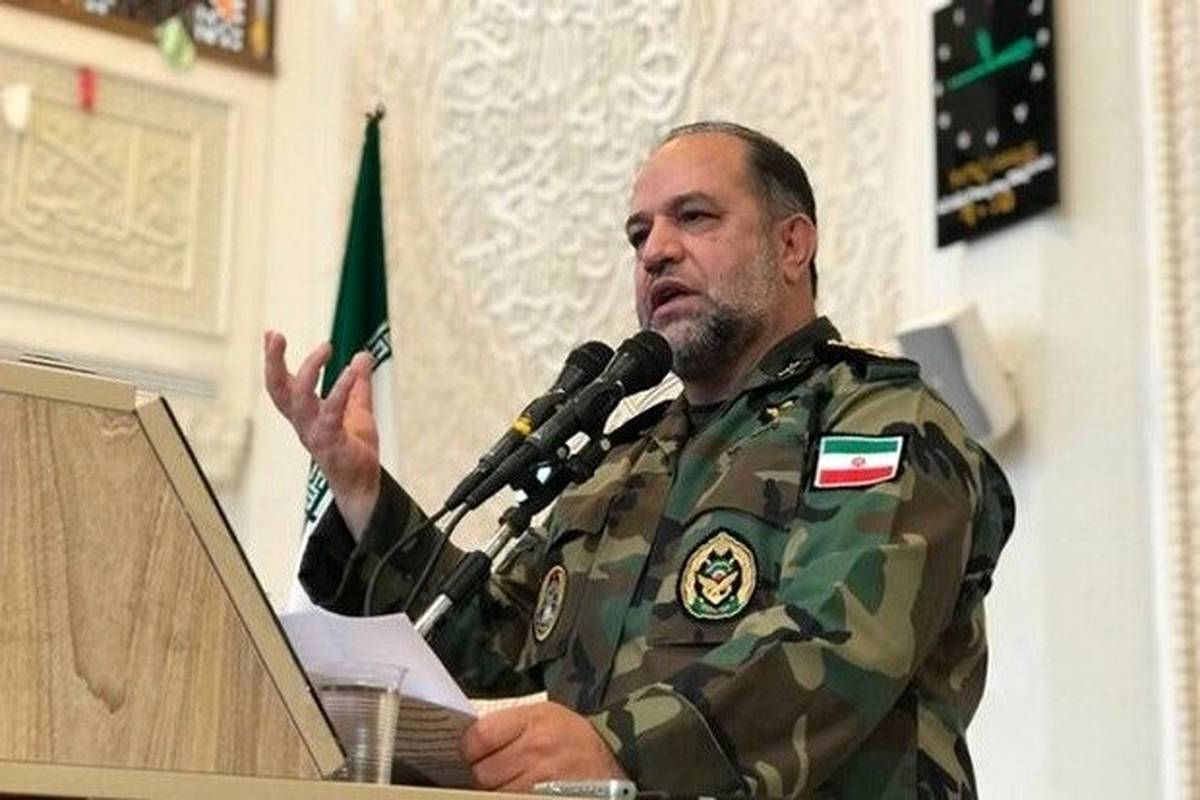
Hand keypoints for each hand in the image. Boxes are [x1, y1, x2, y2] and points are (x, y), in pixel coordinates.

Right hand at [263, 330, 379, 534]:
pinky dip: (340, 389)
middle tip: (275, 336)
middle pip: (278, 389)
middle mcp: (302, 421)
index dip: (273, 360)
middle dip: (273, 362)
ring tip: (326, 347)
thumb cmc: (353, 449)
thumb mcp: (358, 409)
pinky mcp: (330, 441)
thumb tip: (364, 354)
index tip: (270, 333)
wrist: (362, 484)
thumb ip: (359, 383)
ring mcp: (313, 432)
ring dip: (311, 370)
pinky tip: (351, 370)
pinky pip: (331, 411)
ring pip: (300, 398)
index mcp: (303, 413)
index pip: (281, 383)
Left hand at [459, 702, 627, 792]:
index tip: (476, 751)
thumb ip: (508, 724)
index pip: (478, 738)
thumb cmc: (573, 740)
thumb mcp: (546, 715)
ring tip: (512, 781)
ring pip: (493, 794)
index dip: (471, 748)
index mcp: (534, 722)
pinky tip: (518, 791)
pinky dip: (509, 797)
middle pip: (481, 772)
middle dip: (483, 774)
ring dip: (496, 791)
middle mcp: (536, 752)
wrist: (612, 769)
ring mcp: (539, 783)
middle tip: (497, 770)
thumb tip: (468, 740)